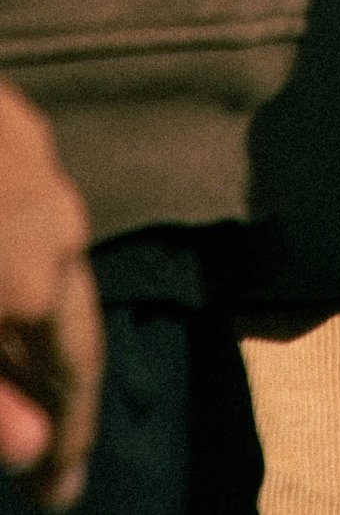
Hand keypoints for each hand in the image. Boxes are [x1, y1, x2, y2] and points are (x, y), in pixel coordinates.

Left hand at [0, 84, 97, 509]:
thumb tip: (31, 448)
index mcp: (38, 271)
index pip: (74, 372)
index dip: (67, 443)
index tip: (59, 497)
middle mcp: (55, 212)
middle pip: (67, 309)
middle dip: (51, 383)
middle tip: (38, 447)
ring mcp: (33, 156)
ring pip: (48, 252)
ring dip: (31, 318)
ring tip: (13, 369)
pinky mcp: (8, 119)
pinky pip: (27, 205)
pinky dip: (16, 259)